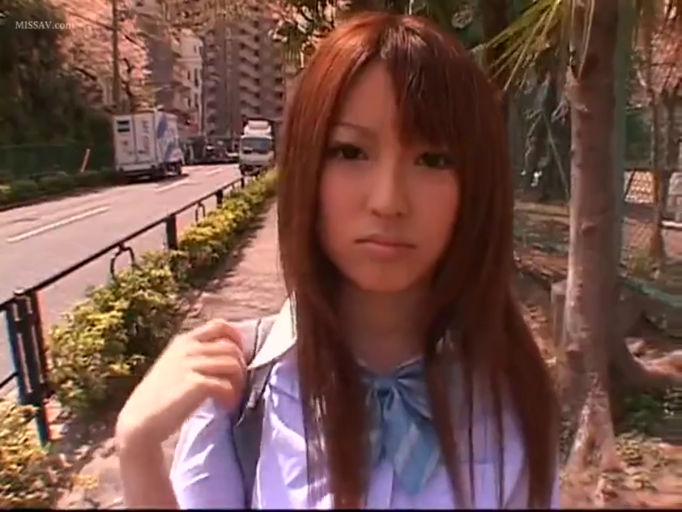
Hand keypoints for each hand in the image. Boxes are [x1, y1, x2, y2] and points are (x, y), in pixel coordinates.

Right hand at [115, 319, 246, 451]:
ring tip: (232, 397)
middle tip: (238, 384)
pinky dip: (231, 397)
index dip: (237, 338)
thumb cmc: (160, 395)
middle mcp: (188, 348)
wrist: (140, 420)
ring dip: (239, 383)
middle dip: (241, 366)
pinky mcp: (195, 384)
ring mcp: (191, 364)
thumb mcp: (175, 364)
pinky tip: (226, 406)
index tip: (241, 356)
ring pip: (233, 365)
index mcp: (184, 341)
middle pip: (231, 348)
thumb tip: (231, 355)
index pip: (219, 325)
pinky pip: (226, 385)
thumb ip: (196, 355)